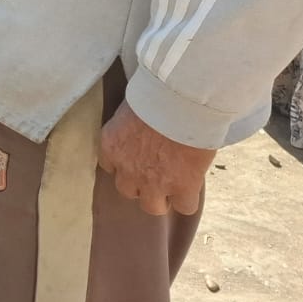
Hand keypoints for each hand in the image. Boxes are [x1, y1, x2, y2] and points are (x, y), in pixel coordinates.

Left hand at [97, 100, 215, 215]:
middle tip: (156, 173)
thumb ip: (130, 127)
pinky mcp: (182, 188)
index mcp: (111, 144)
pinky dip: (188, 199)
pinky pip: (184, 207)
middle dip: (141, 184)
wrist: (180, 101)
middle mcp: (127, 168)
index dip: (125, 164)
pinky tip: (192, 187)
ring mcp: (153, 182)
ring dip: (161, 197)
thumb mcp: (131, 109)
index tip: (136, 160)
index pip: (109, 166)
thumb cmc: (155, 94)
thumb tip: (139, 130)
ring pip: (152, 206)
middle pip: (127, 190)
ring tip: (173, 186)